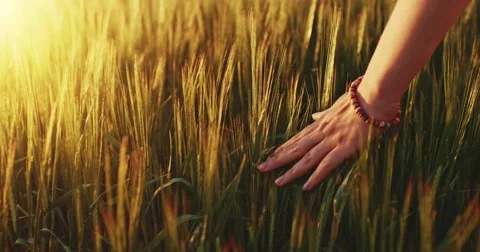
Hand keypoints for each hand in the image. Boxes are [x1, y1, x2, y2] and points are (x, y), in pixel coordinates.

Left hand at [257, 92, 395, 190]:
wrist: (375, 96)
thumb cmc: (360, 99)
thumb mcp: (337, 104)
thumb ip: (324, 113)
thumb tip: (313, 114)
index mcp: (321, 123)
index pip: (297, 138)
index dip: (283, 147)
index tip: (270, 155)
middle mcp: (322, 132)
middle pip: (295, 148)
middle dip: (278, 159)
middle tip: (261, 168)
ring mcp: (332, 140)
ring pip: (306, 158)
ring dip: (291, 171)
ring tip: (277, 181)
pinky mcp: (344, 148)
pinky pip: (327, 165)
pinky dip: (316, 176)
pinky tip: (306, 186)